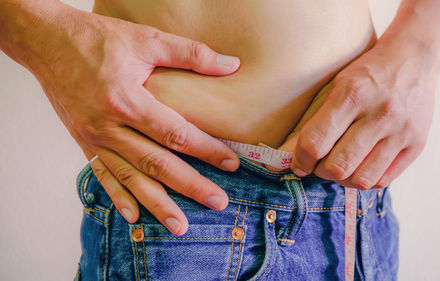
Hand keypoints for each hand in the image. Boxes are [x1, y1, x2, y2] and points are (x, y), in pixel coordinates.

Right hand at [27, 5, 240, 233]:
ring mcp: (93, 138)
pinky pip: (102, 176)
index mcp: (127, 101)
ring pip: (130, 178)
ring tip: (180, 226)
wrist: (46, 41)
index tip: (231, 164)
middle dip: (190, 186)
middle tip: (217, 203)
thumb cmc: (96, 39)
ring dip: (157, 204)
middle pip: (156, 163)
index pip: (176, 134)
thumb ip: (190, 54)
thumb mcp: (145, 40)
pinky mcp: (83, 142)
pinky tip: (134, 216)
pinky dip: (119, 197)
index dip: (206, 150)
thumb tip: (231, 65)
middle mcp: (108, 127)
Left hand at [271, 39, 439, 189]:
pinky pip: (383, 179)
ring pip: (361, 179)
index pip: (315, 142)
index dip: (300, 160)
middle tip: (318, 165)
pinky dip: (365, 180)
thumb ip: (314, 120)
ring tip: (339, 168)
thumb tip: (286, 158)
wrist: (413, 57)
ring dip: (342, 180)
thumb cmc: (365, 73)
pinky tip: (359, 168)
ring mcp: (401, 131)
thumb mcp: (335, 85)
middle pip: (338, 166)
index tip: (299, 162)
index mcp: (353, 93)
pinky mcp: (417, 143)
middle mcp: (380, 113)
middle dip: (320, 171)